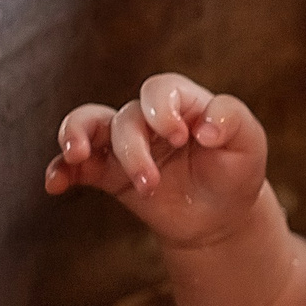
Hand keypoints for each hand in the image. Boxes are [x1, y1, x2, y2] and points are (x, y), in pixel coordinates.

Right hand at [45, 73, 266, 250]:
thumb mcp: (250, 144)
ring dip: (79, 138)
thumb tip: (206, 128)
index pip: (159, 90)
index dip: (162, 109)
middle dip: (133, 150)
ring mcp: (125, 144)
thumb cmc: (236, 171)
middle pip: (125, 118)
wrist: (220, 215)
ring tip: (77, 156)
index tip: (180, 137)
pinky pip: (75, 165)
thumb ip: (233, 121)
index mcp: (182, 102)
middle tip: (152, 183)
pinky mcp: (109, 173)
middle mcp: (149, 118)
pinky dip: (60, 170)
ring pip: (89, 126)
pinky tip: (55, 183)